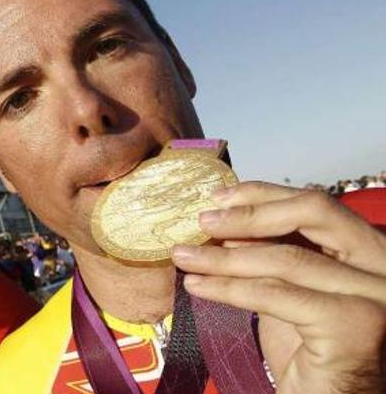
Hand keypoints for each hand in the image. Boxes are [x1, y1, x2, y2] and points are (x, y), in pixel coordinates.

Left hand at [171, 181, 385, 393]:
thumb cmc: (311, 354)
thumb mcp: (290, 292)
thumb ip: (273, 256)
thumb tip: (226, 224)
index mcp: (372, 253)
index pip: (318, 206)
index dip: (266, 195)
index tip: (220, 197)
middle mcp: (385, 268)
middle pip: (312, 215)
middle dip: (248, 214)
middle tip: (201, 220)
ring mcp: (376, 295)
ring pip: (286, 259)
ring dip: (223, 257)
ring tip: (184, 257)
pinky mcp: (353, 322)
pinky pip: (275, 294)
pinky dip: (229, 288)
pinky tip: (198, 286)